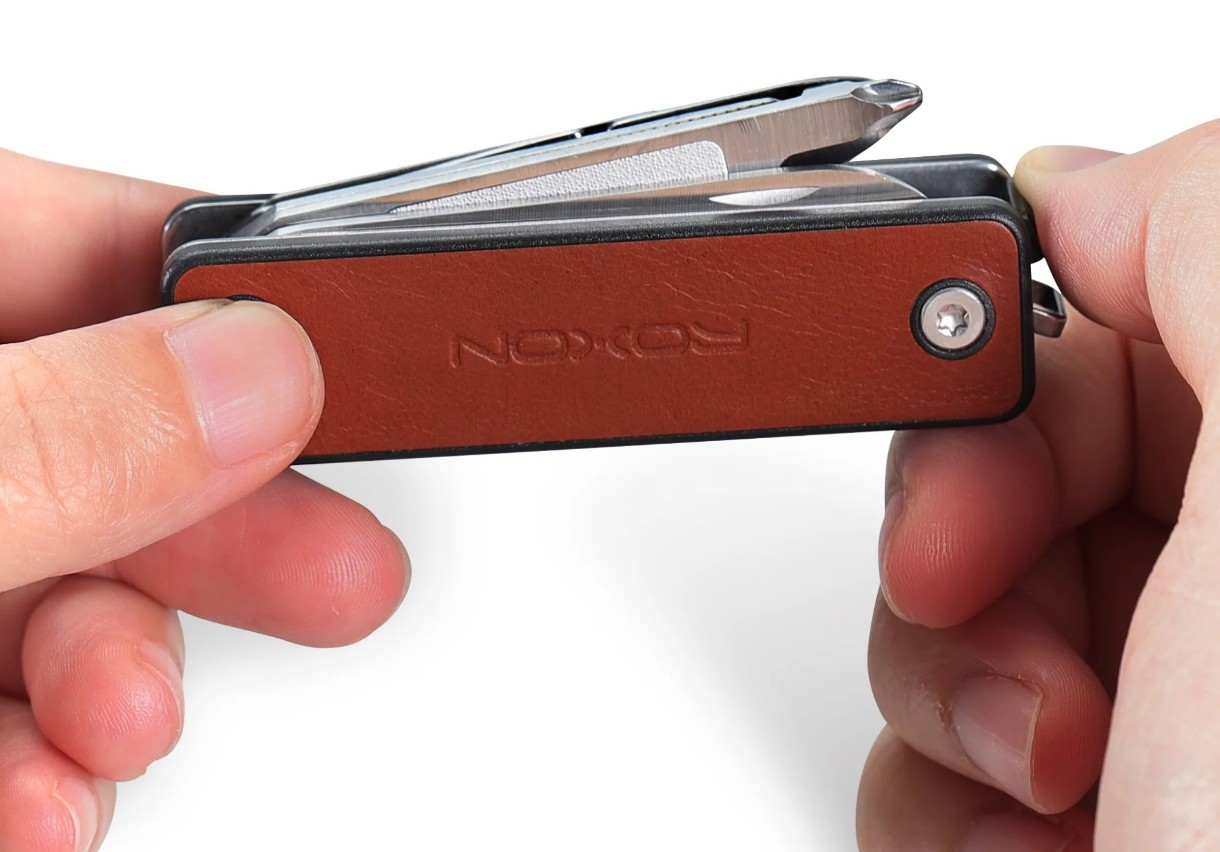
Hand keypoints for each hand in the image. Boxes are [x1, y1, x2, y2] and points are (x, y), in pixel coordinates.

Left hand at [0, 150, 408, 849]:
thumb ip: (54, 434)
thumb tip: (256, 374)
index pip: (107, 248)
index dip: (248, 301)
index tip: (360, 372)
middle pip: (112, 432)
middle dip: (226, 531)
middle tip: (340, 579)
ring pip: (66, 579)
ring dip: (121, 679)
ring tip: (123, 737)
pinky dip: (42, 759)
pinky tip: (48, 801)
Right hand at [857, 121, 1219, 849]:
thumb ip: (1216, 241)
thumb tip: (1086, 189)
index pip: (1122, 315)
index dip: (1015, 371)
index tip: (981, 461)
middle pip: (1010, 463)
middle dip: (962, 546)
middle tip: (1020, 642)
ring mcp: (1160, 694)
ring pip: (948, 608)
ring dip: (948, 698)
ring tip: (1059, 790)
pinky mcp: (1080, 800)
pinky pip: (930, 741)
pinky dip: (938, 798)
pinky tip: (1034, 851)